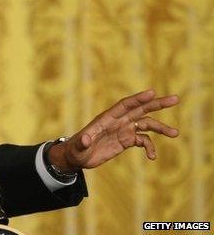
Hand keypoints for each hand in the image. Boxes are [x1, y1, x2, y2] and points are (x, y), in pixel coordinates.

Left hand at [48, 90, 179, 171]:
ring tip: (175, 133)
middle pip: (140, 109)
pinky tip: (152, 157)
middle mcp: (117, 121)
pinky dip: (149, 147)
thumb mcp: (78, 147)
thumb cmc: (75, 150)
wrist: (77, 157)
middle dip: (157, 104)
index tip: (152, 93)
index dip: (138, 99)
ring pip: (145, 124)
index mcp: (107, 118)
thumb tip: (86, 139)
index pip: (125, 105)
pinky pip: (142, 140)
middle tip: (175, 99)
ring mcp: (123, 130)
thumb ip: (82, 143)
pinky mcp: (126, 141)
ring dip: (160, 127)